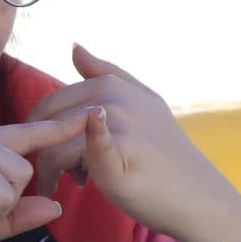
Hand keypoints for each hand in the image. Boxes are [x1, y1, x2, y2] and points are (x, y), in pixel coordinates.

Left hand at [23, 46, 240, 241]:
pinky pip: (77, 158)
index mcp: (113, 85)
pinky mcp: (116, 157)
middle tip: (58, 174)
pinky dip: (67, 169)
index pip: (52, 103)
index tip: (56, 151)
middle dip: (44, 150)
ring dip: (52, 171)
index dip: (46, 131)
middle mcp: (114, 99)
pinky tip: (77, 184)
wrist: (196, 195)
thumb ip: (106, 75)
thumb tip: (74, 46)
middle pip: (49, 125)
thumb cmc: (163, 154)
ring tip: (67, 185)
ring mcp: (117, 126)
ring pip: (55, 147)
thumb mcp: (141, 102)